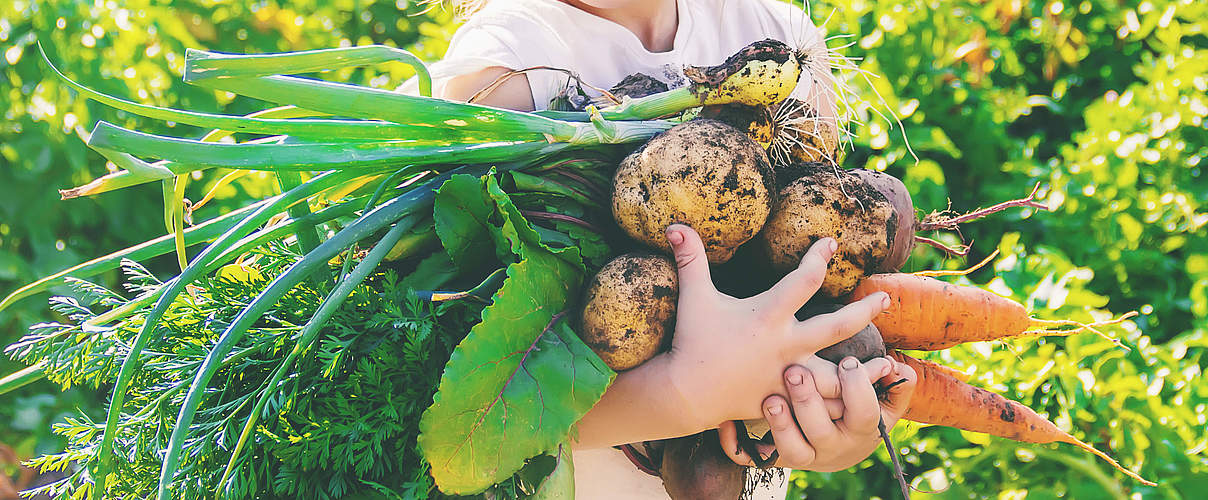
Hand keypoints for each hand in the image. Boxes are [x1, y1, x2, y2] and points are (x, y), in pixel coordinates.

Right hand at [659, 224, 890, 431]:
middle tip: (885, 297)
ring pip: (839, 374)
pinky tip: (860, 398)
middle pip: (838, 325)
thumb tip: (675, 224)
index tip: (831, 243)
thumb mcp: (694, 297)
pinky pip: (822, 404)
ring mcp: (789, 375)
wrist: (686, 393)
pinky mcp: (787, 399)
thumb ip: (690, 259)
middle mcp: (785, 344)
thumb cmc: (692, 340)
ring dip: (865, 370)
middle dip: (865, 310)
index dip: (819, 256)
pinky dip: (843, 402)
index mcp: (768, 315)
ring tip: (889, 363)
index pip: (805, 279)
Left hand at [718, 356, 917, 470]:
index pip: (864, 413)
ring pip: (789, 450)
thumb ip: (896, 386)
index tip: (847, 361)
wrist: (836, 447)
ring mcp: (802, 455)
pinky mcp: (774, 457)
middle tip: (795, 372)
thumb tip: (900, 369)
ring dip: (779, 425)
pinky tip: (724, 422)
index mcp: (859, 429)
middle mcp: (830, 447)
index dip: (857, 389)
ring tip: (769, 399)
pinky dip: (735, 443)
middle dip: (808, 402)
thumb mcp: (883, 403)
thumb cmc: (858, 411)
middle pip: (821, 431)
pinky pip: (751, 458)